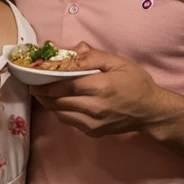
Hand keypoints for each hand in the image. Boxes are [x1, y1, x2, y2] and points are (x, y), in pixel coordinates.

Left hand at [29, 43, 161, 136]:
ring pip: (61, 113)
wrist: (150, 111)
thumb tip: (74, 50)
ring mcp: (93, 123)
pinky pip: (69, 121)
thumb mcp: (119, 63)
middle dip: (42, 93)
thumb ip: (94, 57)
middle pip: (59, 101)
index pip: (65, 85)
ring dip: (49, 103)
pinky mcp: (93, 132)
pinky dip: (61, 111)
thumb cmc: (136, 83)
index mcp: (101, 87)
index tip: (33, 78)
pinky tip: (60, 102)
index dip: (46, 83)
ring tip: (42, 93)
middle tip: (33, 85)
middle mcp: (95, 107)